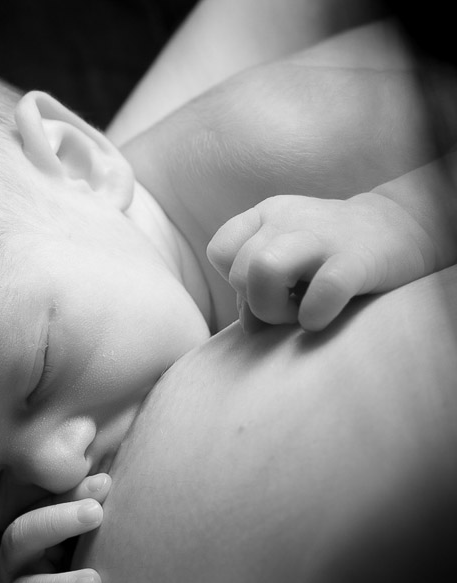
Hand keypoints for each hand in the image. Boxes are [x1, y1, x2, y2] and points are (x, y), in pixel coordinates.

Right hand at [0, 473, 110, 582]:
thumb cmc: (65, 565)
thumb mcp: (68, 535)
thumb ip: (85, 504)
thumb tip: (111, 475)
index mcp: (26, 533)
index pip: (41, 503)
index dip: (69, 493)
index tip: (105, 483)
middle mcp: (15, 565)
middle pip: (22, 536)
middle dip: (58, 521)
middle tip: (97, 513)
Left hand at [207, 192, 433, 330]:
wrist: (404, 228)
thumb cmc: (331, 255)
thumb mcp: (287, 263)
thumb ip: (256, 290)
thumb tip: (248, 326)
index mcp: (266, 216)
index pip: (220, 250)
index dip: (234, 280)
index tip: (264, 288)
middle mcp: (288, 219)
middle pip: (239, 270)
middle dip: (256, 303)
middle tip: (287, 307)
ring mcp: (323, 235)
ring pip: (264, 268)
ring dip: (274, 308)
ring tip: (298, 313)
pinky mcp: (357, 258)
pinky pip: (323, 288)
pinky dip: (313, 314)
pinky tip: (320, 318)